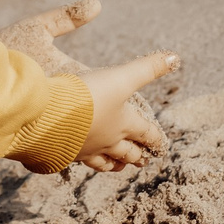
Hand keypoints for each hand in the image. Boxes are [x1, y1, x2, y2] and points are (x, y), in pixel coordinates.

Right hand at [72, 51, 177, 172]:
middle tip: (144, 161)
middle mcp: (107, 141)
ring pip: (104, 162)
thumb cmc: (87, 97)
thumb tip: (176, 57)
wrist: (47, 117)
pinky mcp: (64, 152)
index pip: (146, 134)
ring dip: (114, 164)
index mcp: (124, 124)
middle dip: (137, 156)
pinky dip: (86, 162)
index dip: (156, 139)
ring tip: (119, 167)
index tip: (163, 146)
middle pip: (127, 152)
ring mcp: (85, 149)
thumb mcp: (121, 78)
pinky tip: (81, 160)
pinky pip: (79, 162)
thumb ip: (147, 68)